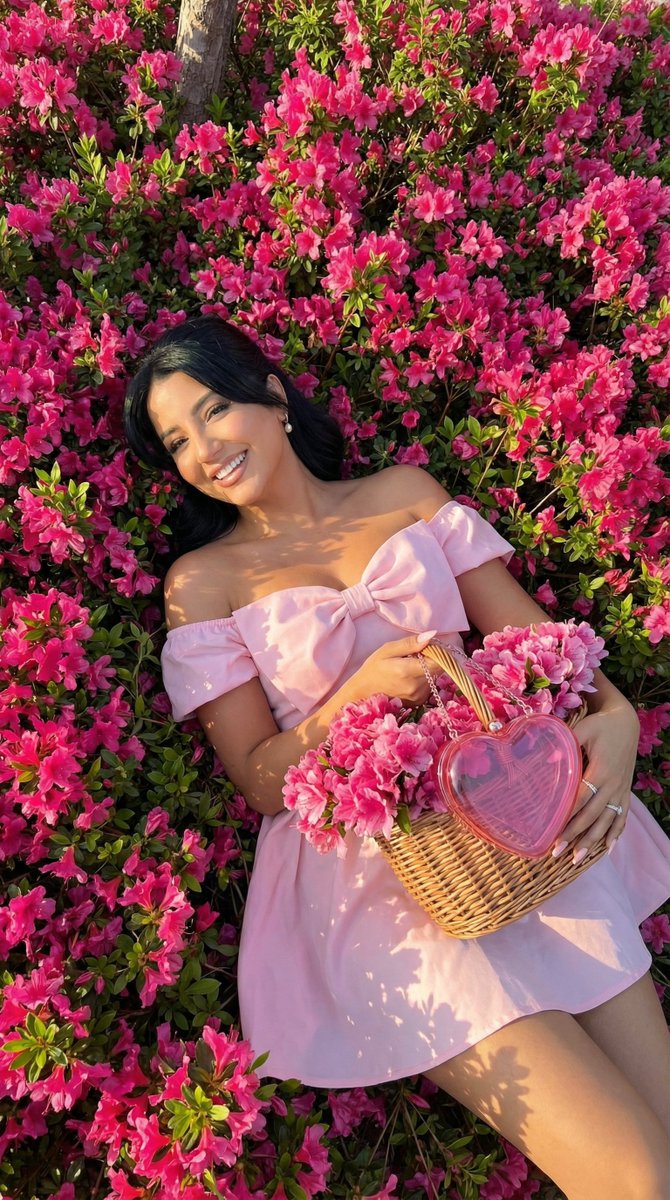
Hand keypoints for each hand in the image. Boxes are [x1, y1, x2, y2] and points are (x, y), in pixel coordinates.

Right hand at [354, 631, 442, 705]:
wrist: (363, 691)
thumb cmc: (374, 668)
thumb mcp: (388, 649)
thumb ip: (410, 643)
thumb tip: (431, 635)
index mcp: (408, 671)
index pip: (439, 661)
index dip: (438, 652)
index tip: (427, 647)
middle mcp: (416, 686)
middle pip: (437, 669)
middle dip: (430, 659)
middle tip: (414, 656)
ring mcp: (418, 696)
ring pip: (434, 677)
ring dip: (427, 670)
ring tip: (408, 667)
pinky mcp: (418, 701)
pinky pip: (429, 685)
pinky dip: (423, 679)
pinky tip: (408, 678)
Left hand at [553, 704, 640, 862]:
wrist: (626, 722)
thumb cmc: (601, 725)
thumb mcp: (583, 729)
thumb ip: (566, 742)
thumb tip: (546, 759)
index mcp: (601, 771)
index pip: (581, 800)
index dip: (567, 818)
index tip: (552, 833)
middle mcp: (612, 785)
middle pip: (592, 816)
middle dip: (575, 835)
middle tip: (557, 852)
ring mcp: (620, 790)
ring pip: (607, 821)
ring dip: (593, 840)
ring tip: (578, 858)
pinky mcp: (625, 791)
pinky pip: (622, 816)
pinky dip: (616, 833)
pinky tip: (608, 849)